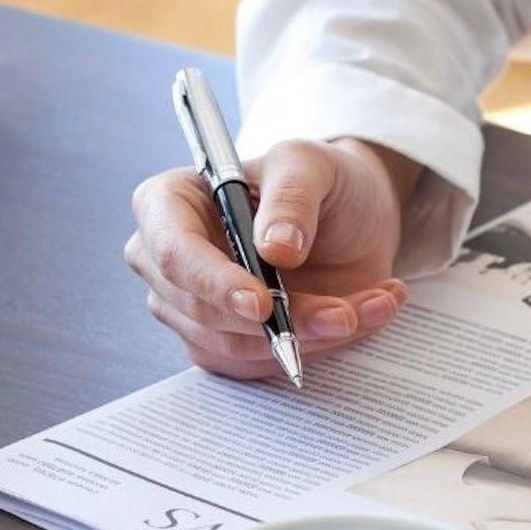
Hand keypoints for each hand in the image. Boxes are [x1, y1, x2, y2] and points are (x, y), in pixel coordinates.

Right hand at [126, 137, 418, 377]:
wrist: (350, 218)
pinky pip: (261, 365)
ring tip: (362, 310)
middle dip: (276, 319)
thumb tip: (275, 249)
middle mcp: (169, 261)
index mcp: (168, 203)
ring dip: (306, 338)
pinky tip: (361, 317)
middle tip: (342, 313)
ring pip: (235, 346)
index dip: (212, 283)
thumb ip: (292, 197)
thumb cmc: (316, 180)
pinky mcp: (224, 343)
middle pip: (201, 310)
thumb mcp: (311, 165)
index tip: (262, 304)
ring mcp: (192, 307)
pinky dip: (315, 349)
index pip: (171, 252)